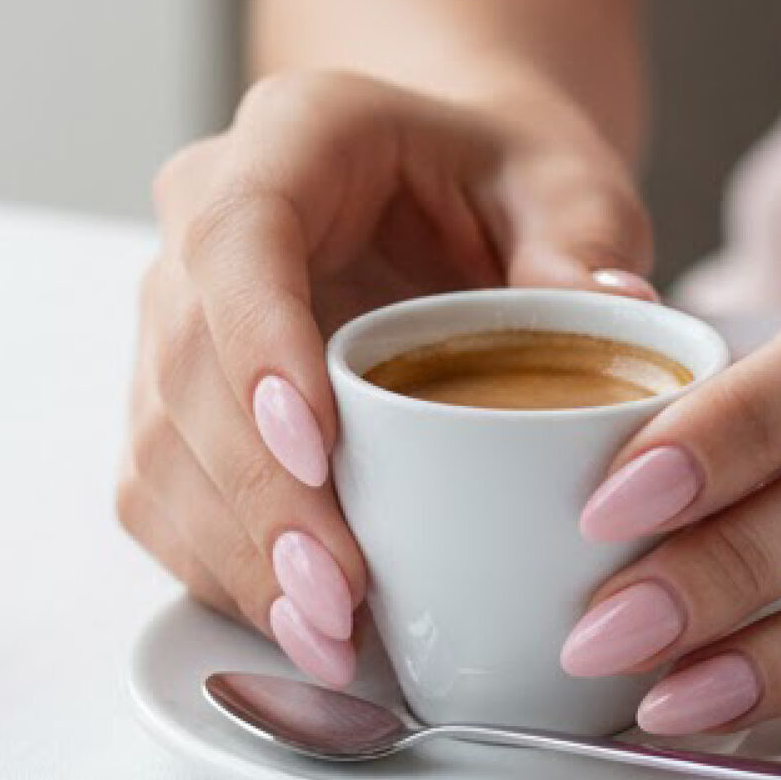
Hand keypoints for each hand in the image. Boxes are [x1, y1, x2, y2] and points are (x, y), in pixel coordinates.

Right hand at [119, 69, 654, 682]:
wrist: (450, 191)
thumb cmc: (504, 177)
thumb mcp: (570, 179)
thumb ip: (586, 234)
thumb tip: (617, 308)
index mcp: (293, 136)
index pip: (239, 236)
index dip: (260, 347)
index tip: (317, 450)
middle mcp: (204, 220)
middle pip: (189, 364)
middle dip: (260, 495)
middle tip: (340, 597)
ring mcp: (174, 319)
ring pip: (163, 445)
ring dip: (238, 556)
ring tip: (331, 643)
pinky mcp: (174, 407)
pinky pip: (167, 501)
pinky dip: (229, 575)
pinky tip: (303, 634)